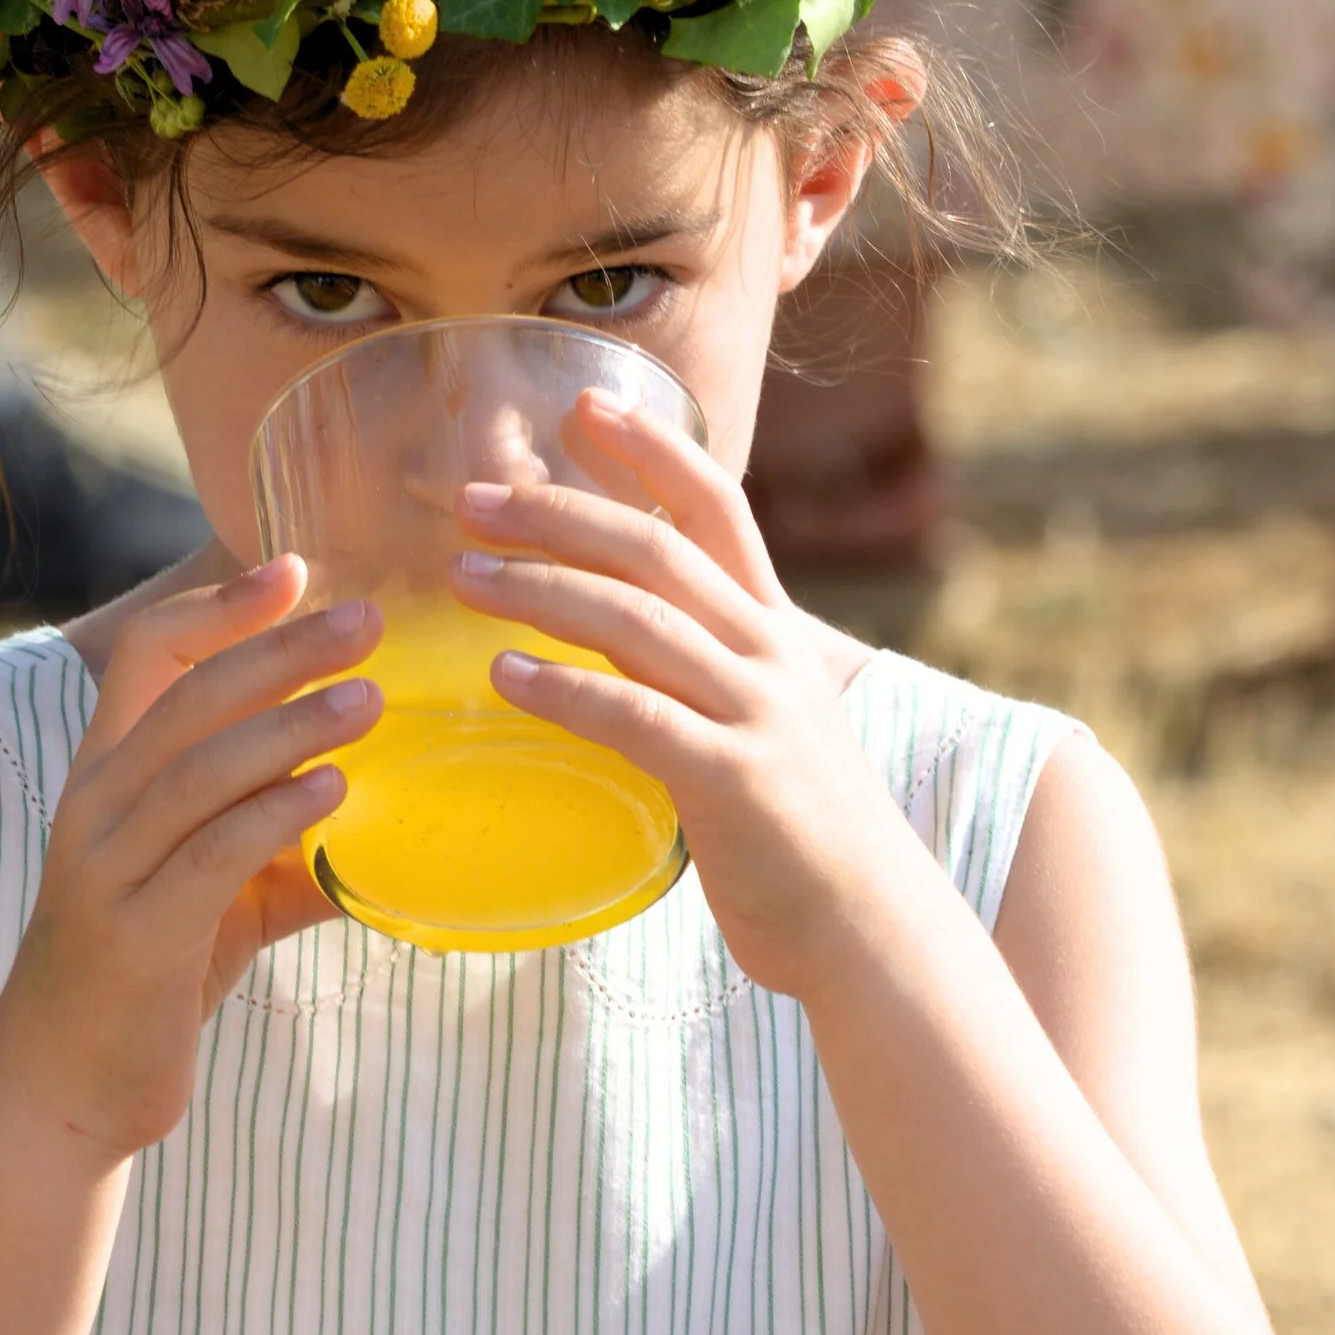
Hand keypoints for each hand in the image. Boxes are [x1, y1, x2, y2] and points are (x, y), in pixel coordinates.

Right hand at [0, 562, 378, 1155]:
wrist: (64, 1086)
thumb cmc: (150, 973)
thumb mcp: (217, 889)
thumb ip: (285, 842)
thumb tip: (397, 814)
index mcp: (110, 773)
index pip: (153, 653)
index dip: (221, 606)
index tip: (296, 568)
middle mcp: (97, 805)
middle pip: (189, 695)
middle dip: (280, 650)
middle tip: (366, 620)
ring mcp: (107, 869)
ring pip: (199, 769)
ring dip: (290, 727)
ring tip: (368, 699)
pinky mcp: (135, 935)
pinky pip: (209, 857)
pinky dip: (274, 816)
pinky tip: (335, 794)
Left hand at [451, 397, 901, 995]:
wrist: (872, 927)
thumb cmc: (798, 831)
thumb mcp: (761, 722)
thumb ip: (699, 668)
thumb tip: (610, 629)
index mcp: (776, 630)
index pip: (717, 506)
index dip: (653, 449)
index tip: (583, 406)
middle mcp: (770, 654)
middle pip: (655, 549)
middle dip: (558, 512)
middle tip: (473, 499)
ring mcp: (757, 713)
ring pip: (636, 620)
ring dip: (539, 589)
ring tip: (462, 577)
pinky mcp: (735, 781)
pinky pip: (635, 717)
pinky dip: (563, 688)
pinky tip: (503, 677)